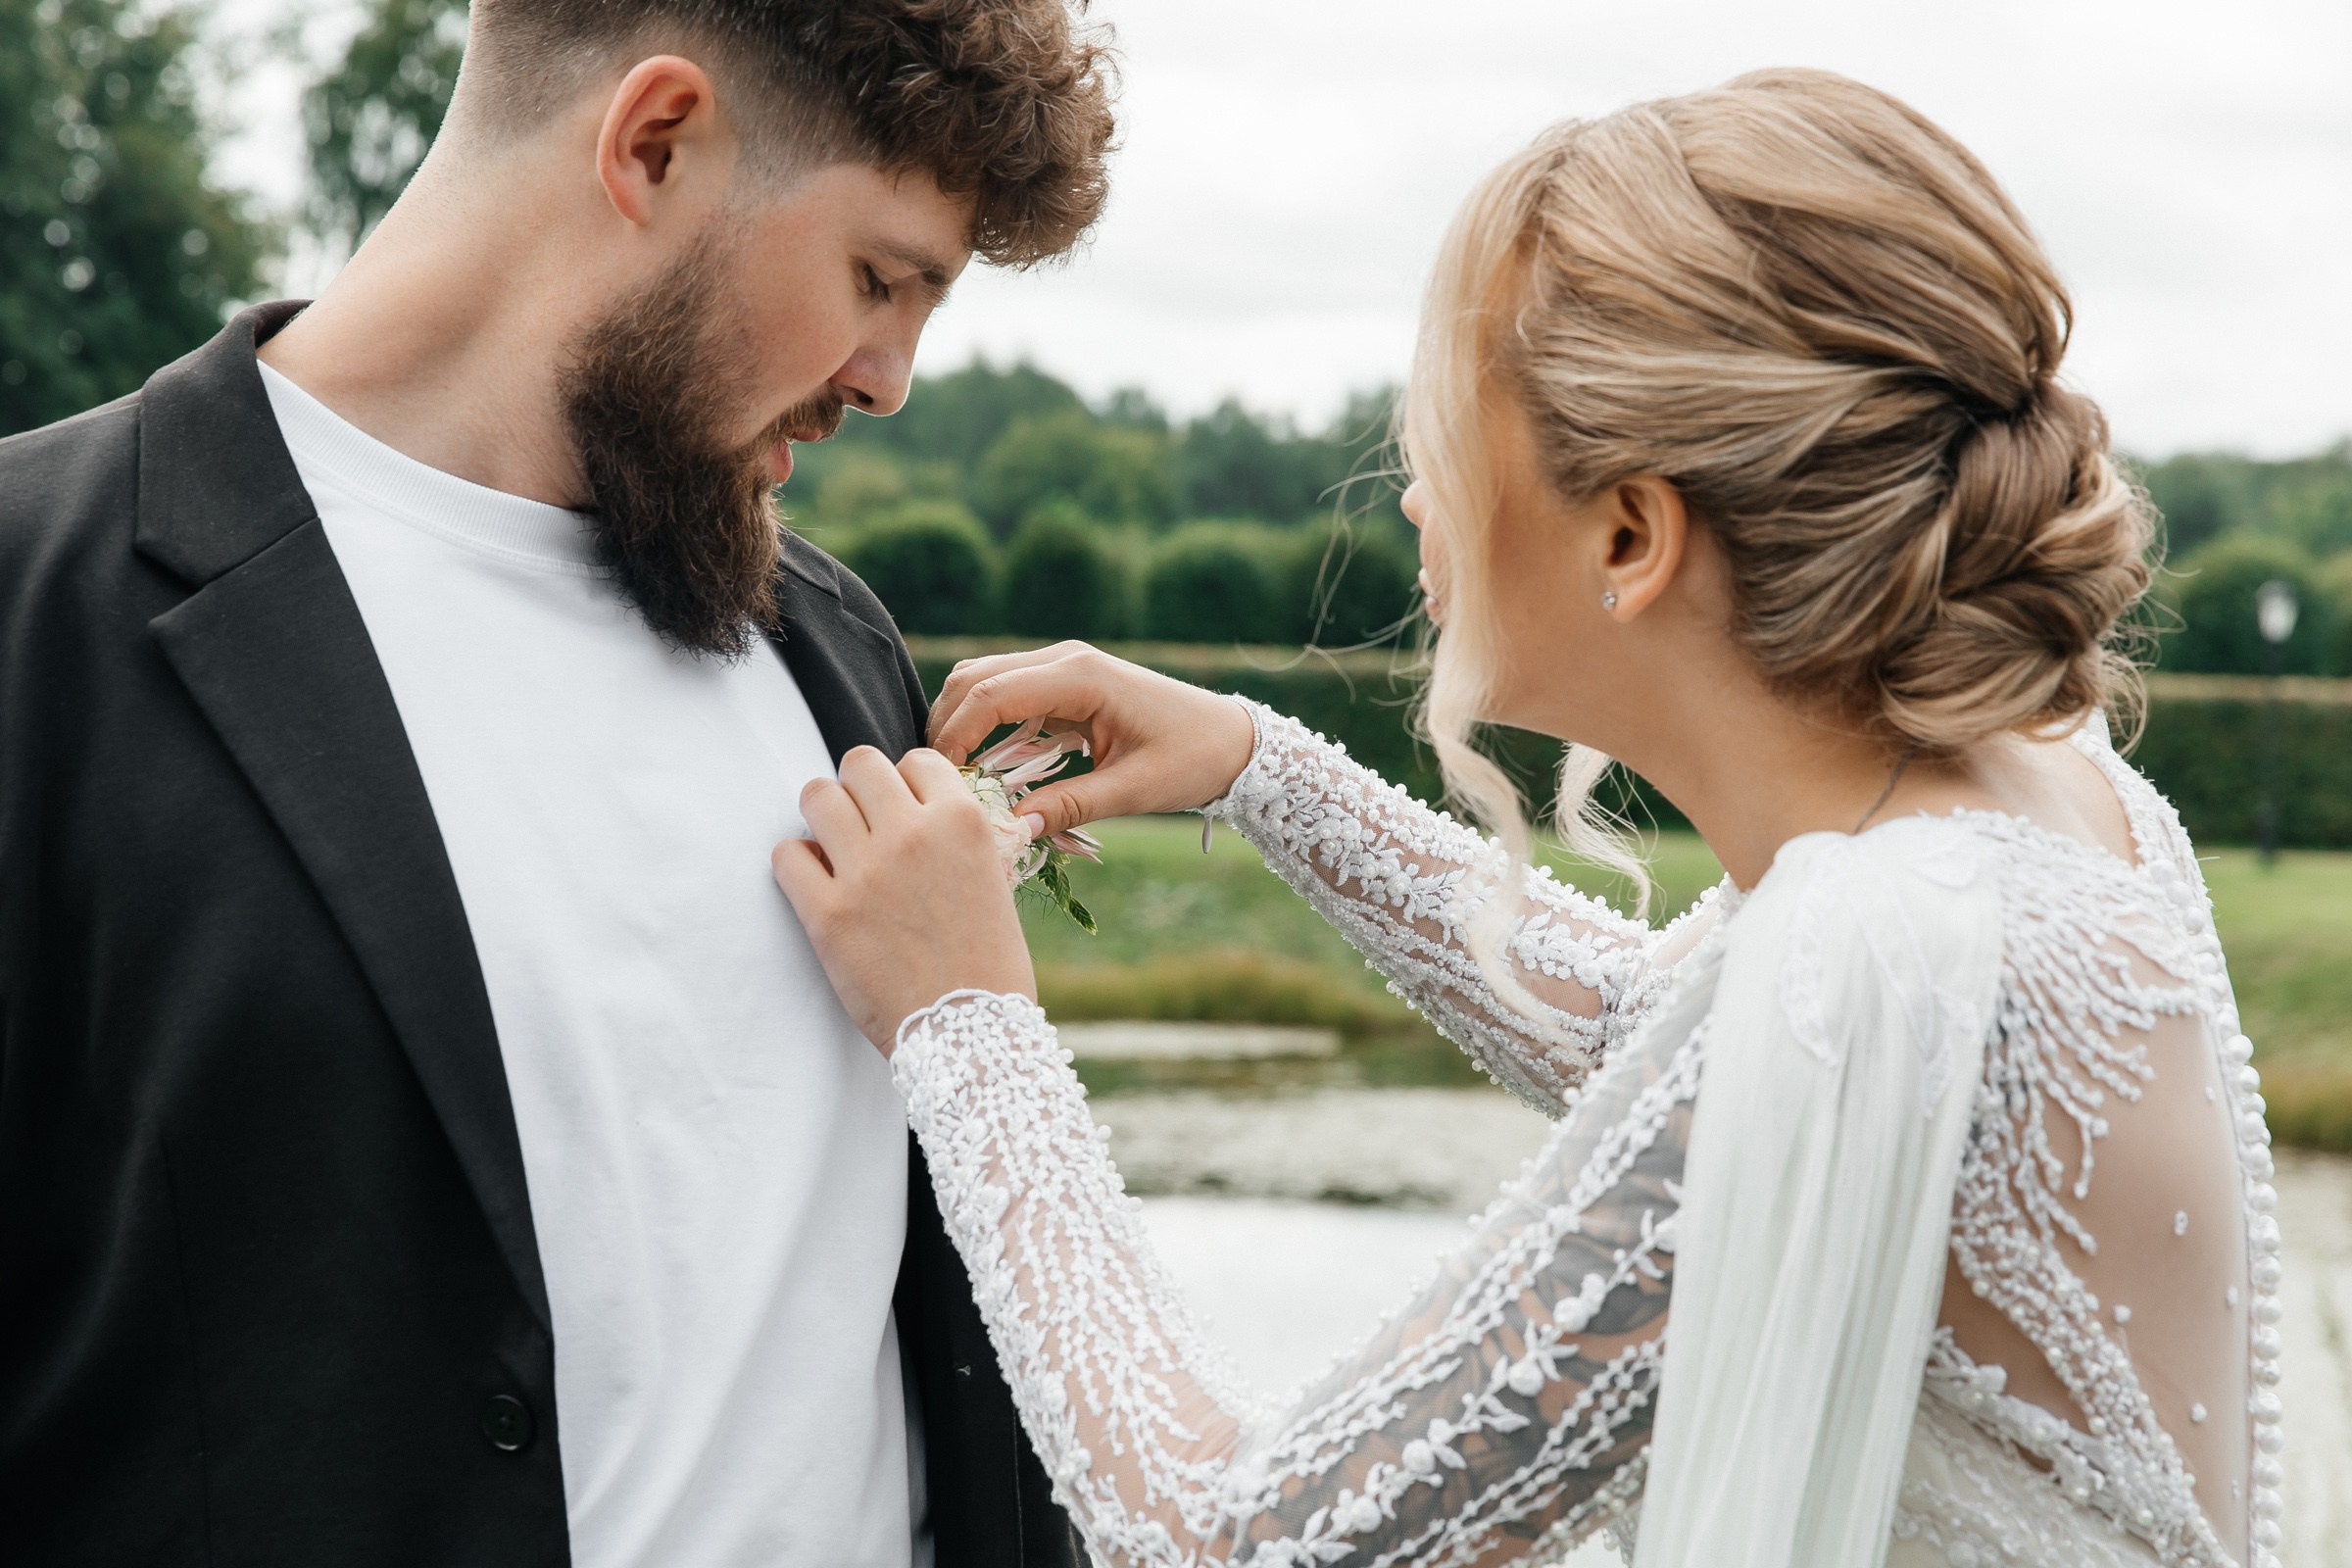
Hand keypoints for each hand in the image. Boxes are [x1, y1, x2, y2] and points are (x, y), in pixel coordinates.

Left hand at [771, 747, 1036, 1055]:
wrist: (974, 1036)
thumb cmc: (989, 964)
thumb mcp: (992, 880)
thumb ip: (953, 837)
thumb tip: (912, 809)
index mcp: (962, 821)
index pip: (916, 760)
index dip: (907, 785)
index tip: (904, 812)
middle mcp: (913, 834)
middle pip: (859, 764)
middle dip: (858, 790)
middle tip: (862, 825)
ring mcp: (866, 872)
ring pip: (815, 795)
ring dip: (822, 817)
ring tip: (834, 848)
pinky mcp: (827, 913)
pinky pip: (786, 854)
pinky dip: (797, 865)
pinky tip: (817, 885)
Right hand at [928, 642, 1256, 840]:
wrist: (1234, 741)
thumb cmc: (1193, 760)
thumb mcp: (1132, 791)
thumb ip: (1070, 807)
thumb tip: (1011, 830)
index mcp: (1082, 676)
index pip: (992, 694)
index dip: (955, 734)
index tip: (940, 777)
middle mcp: (1067, 660)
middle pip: (977, 677)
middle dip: (947, 723)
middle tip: (933, 776)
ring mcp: (1067, 666)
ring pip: (987, 680)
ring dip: (963, 719)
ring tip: (953, 773)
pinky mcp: (1070, 683)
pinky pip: (1012, 693)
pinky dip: (988, 722)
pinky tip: (985, 765)